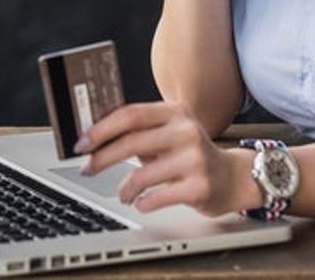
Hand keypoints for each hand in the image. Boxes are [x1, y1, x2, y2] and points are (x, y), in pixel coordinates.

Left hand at [74, 102, 257, 216]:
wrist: (233, 178)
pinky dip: (142, 202)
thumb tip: (94, 137)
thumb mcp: (169, 134)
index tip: (81, 143)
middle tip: (86, 168)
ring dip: (123, 187)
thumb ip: (139, 132)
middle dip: (102, 157)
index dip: (101, 128)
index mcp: (175, 112)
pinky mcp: (199, 187)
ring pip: (142, 174)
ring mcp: (194, 159)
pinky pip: (157, 197)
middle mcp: (186, 132)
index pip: (130, 114)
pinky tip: (141, 202)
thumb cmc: (191, 155)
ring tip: (122, 193)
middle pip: (132, 142)